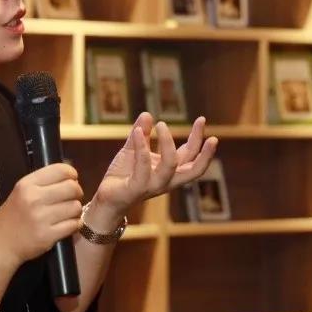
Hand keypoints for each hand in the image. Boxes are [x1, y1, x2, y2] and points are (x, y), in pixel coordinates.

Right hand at [0, 163, 83, 266]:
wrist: (0, 244)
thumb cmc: (12, 217)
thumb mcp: (20, 192)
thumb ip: (43, 183)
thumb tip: (71, 176)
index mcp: (27, 184)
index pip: (61, 170)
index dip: (72, 175)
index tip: (71, 181)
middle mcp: (34, 198)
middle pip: (73, 188)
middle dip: (77, 193)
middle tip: (71, 199)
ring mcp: (42, 218)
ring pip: (76, 207)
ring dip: (75, 211)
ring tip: (67, 214)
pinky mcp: (48, 236)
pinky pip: (74, 225)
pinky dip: (74, 224)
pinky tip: (66, 225)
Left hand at [93, 114, 217, 215]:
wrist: (106, 198)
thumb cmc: (123, 175)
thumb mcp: (133, 150)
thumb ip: (141, 133)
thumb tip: (147, 113)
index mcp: (169, 171)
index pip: (190, 155)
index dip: (197, 138)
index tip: (201, 119)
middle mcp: (166, 180)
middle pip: (193, 169)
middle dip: (204, 152)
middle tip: (205, 128)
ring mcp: (153, 185)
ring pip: (170, 166)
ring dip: (168, 143)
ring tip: (161, 124)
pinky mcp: (137, 187)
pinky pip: (143, 167)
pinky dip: (141, 148)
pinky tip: (136, 131)